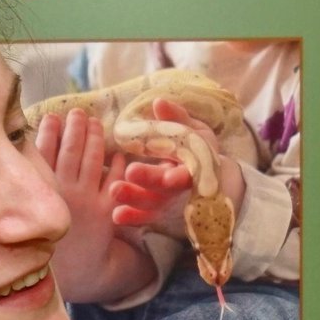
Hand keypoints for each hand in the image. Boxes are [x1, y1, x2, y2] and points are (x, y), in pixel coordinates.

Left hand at [109, 101, 245, 235]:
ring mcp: (167, 199)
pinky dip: (131, 217)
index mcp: (193, 165)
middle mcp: (180, 186)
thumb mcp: (192, 128)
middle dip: (148, 183)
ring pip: (152, 204)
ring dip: (133, 200)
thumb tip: (158, 102)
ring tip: (114, 192)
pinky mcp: (155, 208)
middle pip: (165, 189)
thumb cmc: (197, 144)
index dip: (178, 176)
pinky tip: (116, 216)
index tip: (168, 177)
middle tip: (128, 175)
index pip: (187, 173)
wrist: (204, 169)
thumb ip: (177, 117)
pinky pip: (144, 216)